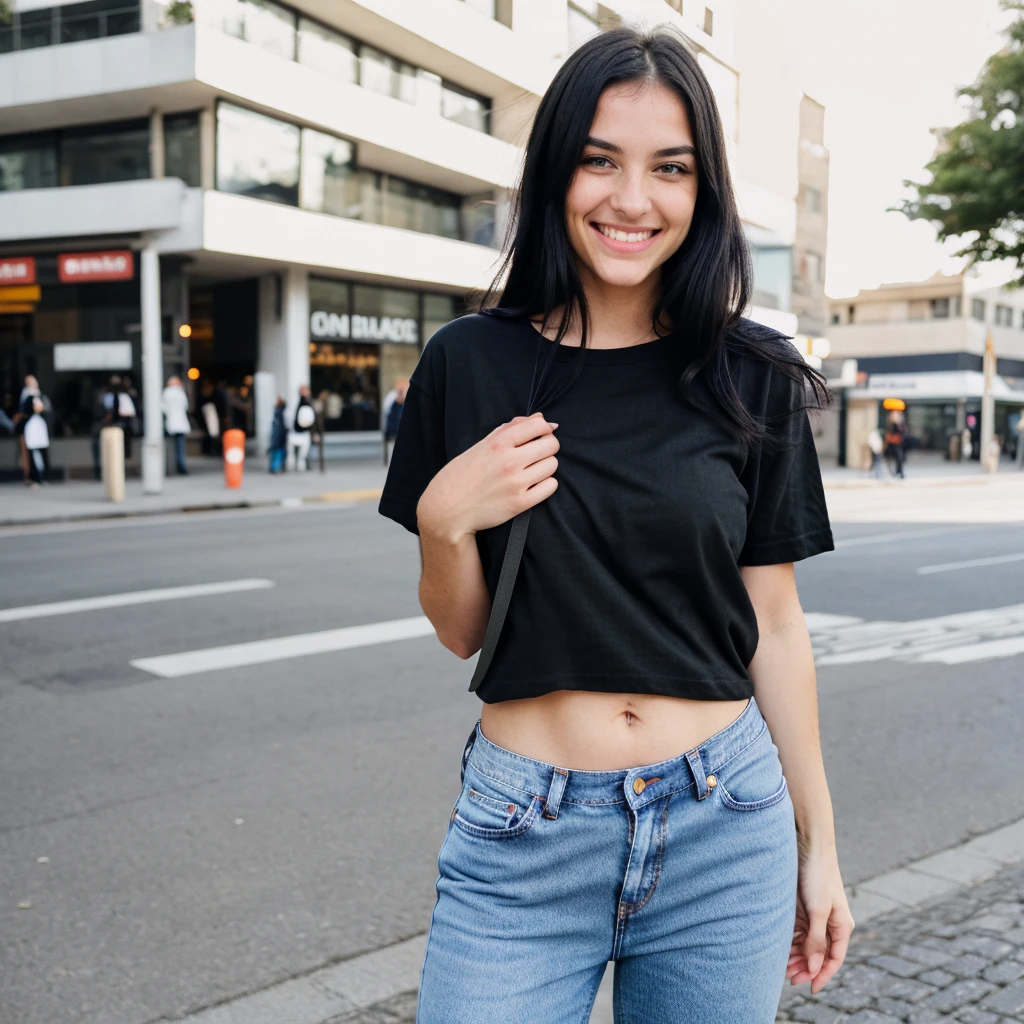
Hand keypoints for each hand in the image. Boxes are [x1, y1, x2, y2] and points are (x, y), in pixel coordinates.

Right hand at [417, 412, 559, 541]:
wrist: (447, 510)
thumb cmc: (461, 476)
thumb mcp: (480, 446)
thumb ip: (509, 429)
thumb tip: (540, 418)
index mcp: (498, 443)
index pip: (538, 425)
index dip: (544, 429)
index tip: (540, 435)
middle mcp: (509, 461)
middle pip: (551, 445)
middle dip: (547, 447)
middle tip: (536, 454)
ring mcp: (516, 483)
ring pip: (552, 465)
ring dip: (546, 466)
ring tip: (532, 470)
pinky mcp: (520, 503)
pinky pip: (550, 487)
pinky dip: (546, 484)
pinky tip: (533, 485)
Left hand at [787, 844, 854, 992]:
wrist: (807, 844)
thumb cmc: (817, 875)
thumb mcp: (817, 910)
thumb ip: (816, 940)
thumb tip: (816, 968)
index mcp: (841, 925)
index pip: (834, 958)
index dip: (823, 975)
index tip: (810, 988)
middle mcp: (830, 923)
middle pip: (819, 953)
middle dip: (806, 967)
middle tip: (789, 978)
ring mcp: (816, 915)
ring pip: (807, 944)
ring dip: (796, 956)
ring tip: (782, 966)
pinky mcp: (803, 907)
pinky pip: (798, 931)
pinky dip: (790, 941)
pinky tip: (781, 950)